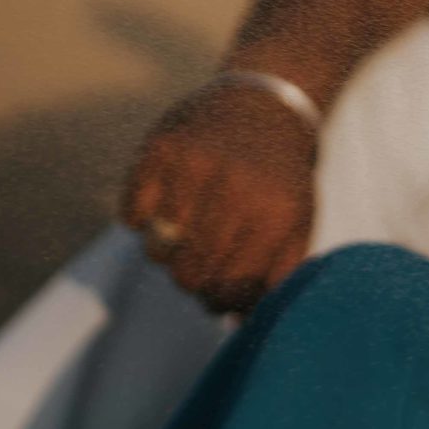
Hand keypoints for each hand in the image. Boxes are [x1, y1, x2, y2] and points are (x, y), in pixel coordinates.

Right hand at [120, 80, 320, 311]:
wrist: (267, 101)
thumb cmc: (279, 177)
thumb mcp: (297, 224)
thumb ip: (275, 277)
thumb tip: (237, 327)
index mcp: (276, 215)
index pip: (229, 290)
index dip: (219, 301)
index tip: (220, 292)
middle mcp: (237, 190)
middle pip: (190, 275)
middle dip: (192, 279)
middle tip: (200, 259)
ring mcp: (196, 167)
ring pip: (158, 250)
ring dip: (167, 249)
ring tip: (186, 228)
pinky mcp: (161, 149)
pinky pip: (132, 216)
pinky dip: (141, 218)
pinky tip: (166, 200)